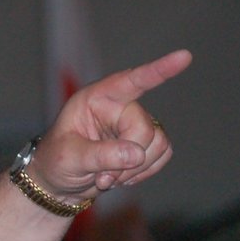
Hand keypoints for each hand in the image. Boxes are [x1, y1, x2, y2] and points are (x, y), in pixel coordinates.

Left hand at [29, 49, 191, 203]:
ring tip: (107, 179)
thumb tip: (136, 154)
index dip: (158, 70)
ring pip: (159, 143)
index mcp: (97, 99)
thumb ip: (101, 155)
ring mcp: (134, 124)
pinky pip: (163, 154)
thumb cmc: (55, 162)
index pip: (130, 81)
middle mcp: (119, 107)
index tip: (184, 56)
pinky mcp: (145, 143)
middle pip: (144, 129)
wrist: (58, 184)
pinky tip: (122, 177)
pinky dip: (144, 172)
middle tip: (103, 179)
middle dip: (128, 160)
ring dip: (135, 169)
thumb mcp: (69, 158)